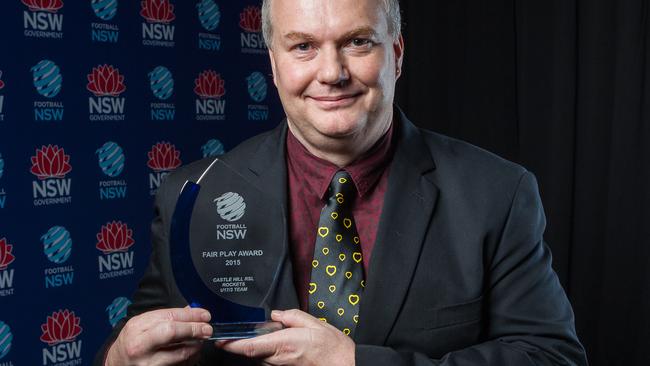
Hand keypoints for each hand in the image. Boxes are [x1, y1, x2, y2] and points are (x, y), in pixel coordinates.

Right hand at [106, 307, 212, 365]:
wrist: (116, 364)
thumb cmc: (132, 342)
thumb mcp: (142, 325)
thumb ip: (165, 317)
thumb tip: (191, 311)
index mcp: (138, 327)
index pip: (169, 316)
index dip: (191, 315)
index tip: (204, 315)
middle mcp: (140, 345)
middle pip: (172, 332)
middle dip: (194, 328)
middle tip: (207, 329)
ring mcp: (147, 363)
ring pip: (179, 353)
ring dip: (195, 346)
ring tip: (200, 341)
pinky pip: (179, 365)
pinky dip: (189, 358)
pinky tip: (192, 352)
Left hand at [217, 309, 354, 365]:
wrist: (344, 365)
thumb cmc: (332, 347)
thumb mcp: (314, 323)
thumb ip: (292, 316)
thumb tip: (277, 314)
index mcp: (283, 343)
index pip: (251, 346)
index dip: (233, 344)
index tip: (221, 340)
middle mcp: (279, 358)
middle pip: (253, 351)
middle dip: (245, 341)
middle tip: (242, 331)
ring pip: (261, 356)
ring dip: (259, 346)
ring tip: (267, 335)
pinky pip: (271, 360)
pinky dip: (269, 351)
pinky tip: (278, 343)